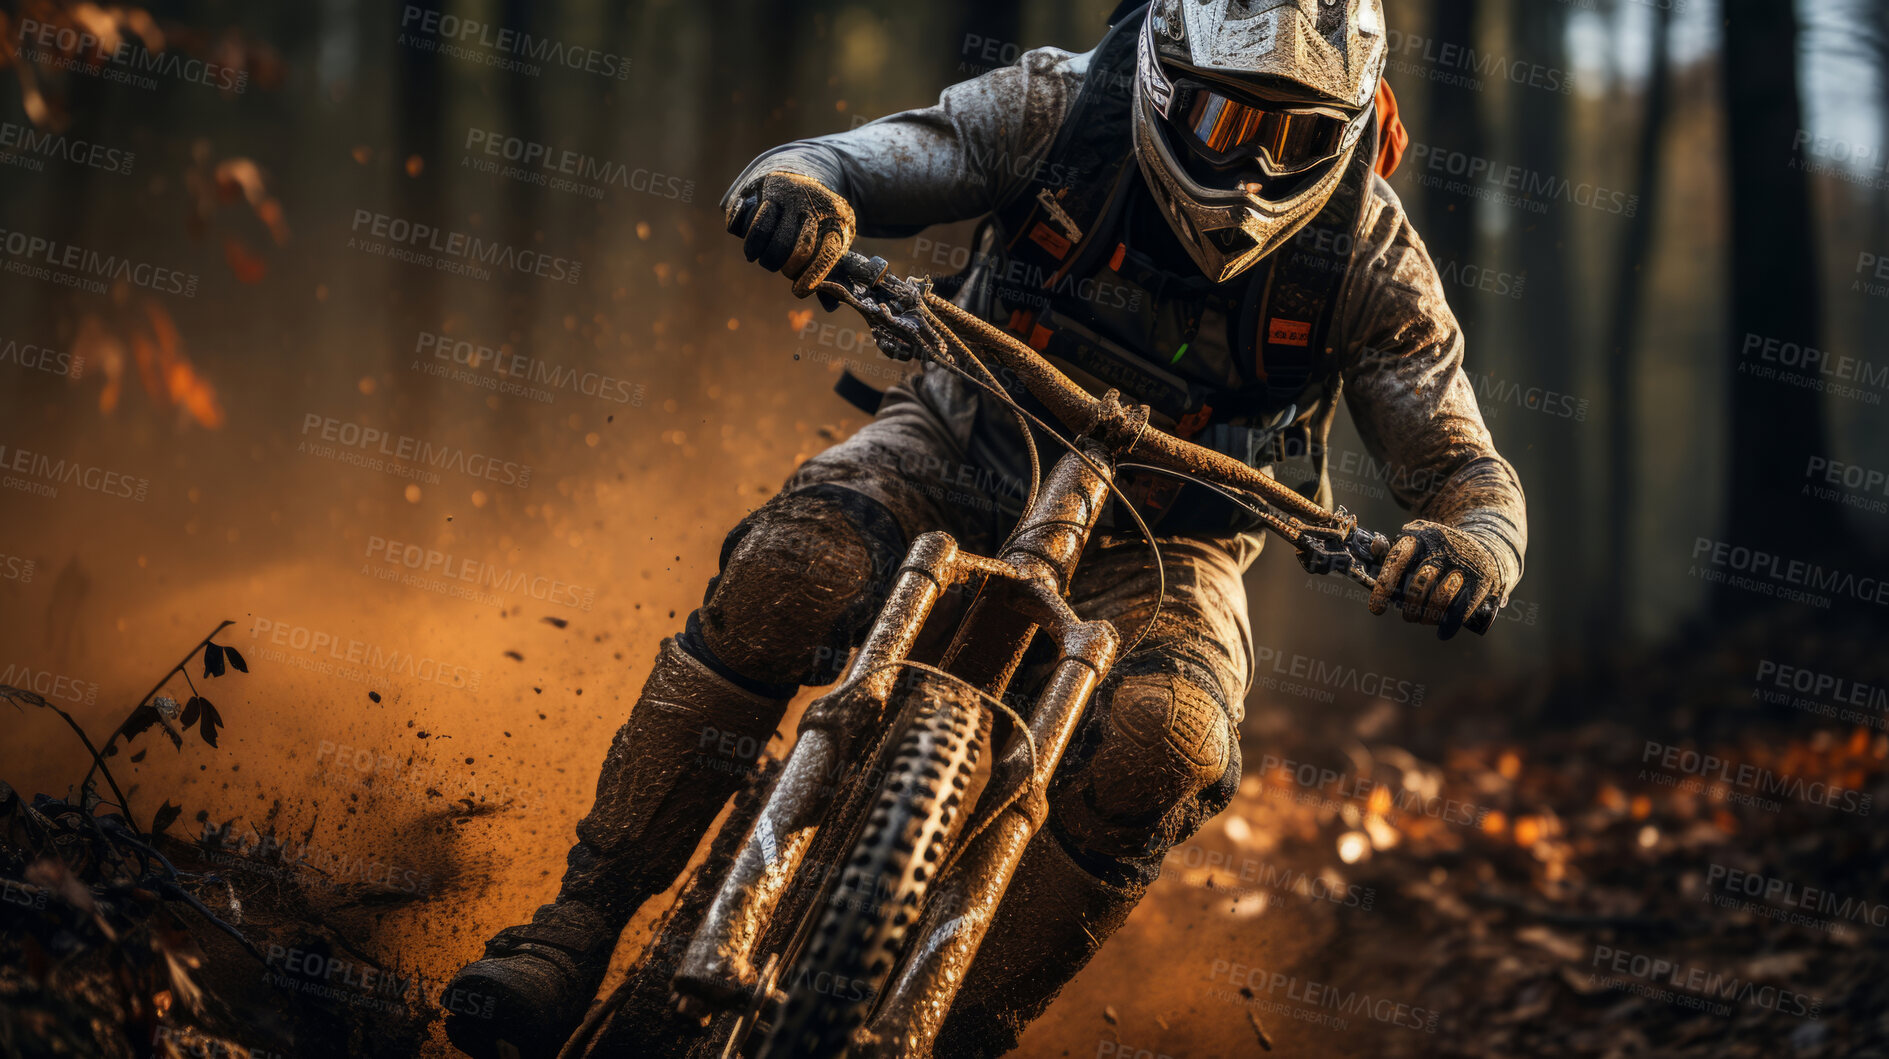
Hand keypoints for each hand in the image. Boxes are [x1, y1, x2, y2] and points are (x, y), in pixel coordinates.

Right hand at [725, 172, 855, 296]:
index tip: (798, 292)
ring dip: (763, 255)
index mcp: (838, 221)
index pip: (827, 254)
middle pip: (798, 248)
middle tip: (783, 270)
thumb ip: (831, 272)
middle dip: (787, 268)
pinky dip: (748, 239)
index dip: (812, 277)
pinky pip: (750, 219)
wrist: (807, 173)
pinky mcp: (770, 187)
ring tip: (763, 260)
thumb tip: (831, 306)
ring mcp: (792, 194)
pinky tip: (752, 249)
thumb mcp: (833, 239)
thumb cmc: (820, 220)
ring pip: (769, 234)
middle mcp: (815, 205)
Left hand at [1368, 520, 1501, 639]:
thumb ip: (1393, 549)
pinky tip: (1442, 632)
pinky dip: (1449, 624)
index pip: (1397, 561)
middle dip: (1410, 606)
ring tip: (1423, 619)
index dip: (1384, 587)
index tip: (1376, 610)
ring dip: (1428, 616)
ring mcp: (1465, 564)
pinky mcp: (1482, 580)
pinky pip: (1462, 609)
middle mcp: (1443, 548)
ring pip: (1441, 598)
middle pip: (1419, 584)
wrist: (1489, 543)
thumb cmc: (1441, 549)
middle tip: (1408, 616)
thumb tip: (1373, 548)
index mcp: (1421, 536)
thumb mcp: (1418, 541)